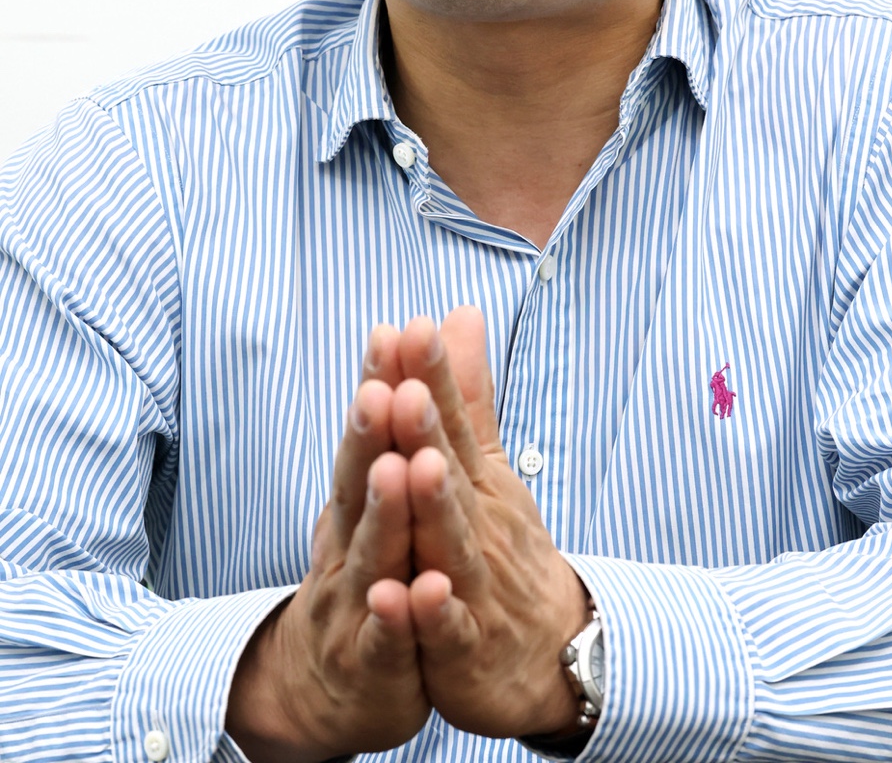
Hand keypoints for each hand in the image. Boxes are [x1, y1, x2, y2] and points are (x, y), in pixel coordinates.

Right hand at [226, 327, 427, 761]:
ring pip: (374, 555)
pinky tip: (413, 593)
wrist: (329, 685)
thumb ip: (424, 407)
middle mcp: (350, 541)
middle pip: (361, 482)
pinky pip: (387, 639)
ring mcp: (357, 602)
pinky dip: (398, 617)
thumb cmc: (370, 567)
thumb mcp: (393, 485)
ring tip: (400, 469)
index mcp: (362, 497)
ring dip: (385, 513)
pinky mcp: (375, 661)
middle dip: (373, 434)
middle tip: (385, 386)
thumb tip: (446, 321)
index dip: (383, 383)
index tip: (396, 332)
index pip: (374, 433)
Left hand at [390, 308, 589, 738]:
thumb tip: (457, 311)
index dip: (431, 376)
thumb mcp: (487, 465)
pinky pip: (447, 630)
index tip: (411, 326)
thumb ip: (466, 392)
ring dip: (433, 506)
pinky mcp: (464, 646)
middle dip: (425, 429)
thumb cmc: (503, 546)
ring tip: (414, 468)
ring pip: (450, 542)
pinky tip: (410, 594)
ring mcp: (474, 583)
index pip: (450, 417)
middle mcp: (477, 522)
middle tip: (406, 385)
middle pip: (448, 470)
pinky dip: (430, 613)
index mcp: (474, 477)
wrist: (550, 653)